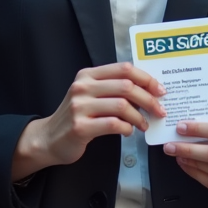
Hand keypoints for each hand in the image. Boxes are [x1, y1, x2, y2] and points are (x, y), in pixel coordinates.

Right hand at [12, 63, 165, 180]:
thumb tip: (147, 91)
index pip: (123, 69)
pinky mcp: (80, 127)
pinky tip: (128, 131)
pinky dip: (127, 128)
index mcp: (88, 75)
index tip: (159, 90)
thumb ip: (112, 89)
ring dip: (139, 117)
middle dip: (148, 99)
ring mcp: (80, 106)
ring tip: (144, 125)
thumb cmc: (76, 117)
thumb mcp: (90, 95)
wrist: (48, 138)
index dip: (146, 78)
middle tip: (159, 110)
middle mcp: (83, 87)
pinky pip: (113, 124)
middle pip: (126, 86)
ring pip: (122, 105)